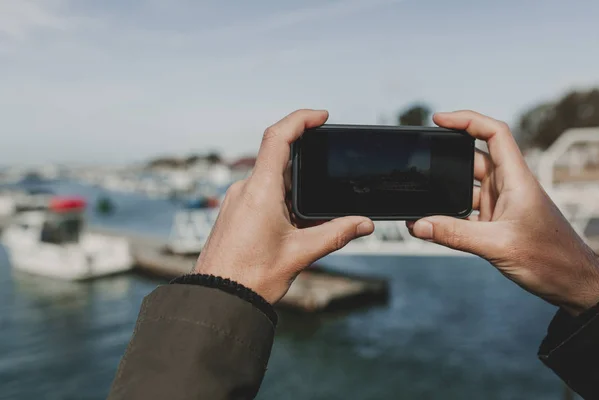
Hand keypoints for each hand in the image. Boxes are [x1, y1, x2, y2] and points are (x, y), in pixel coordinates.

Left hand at [193, 110, 373, 303]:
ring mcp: (235, 201)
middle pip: (278, 160)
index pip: (278, 137)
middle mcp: (244, 189)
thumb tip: (363, 223)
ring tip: (308, 217)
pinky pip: (259, 195)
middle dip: (305, 168)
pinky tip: (292, 225)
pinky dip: (280, 201)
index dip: (300, 119)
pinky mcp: (232, 213)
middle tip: (324, 182)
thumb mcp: (300, 254)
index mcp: (260, 191)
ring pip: (270, 181)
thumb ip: (336, 234)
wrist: (217, 299)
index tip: (321, 117)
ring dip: (293, 191)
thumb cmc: (251, 278)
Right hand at [407, 110, 598, 315]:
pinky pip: (466, 211)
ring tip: (420, 198)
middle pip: (473, 158)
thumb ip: (455, 234)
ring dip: (445, 192)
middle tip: (420, 161)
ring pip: (466, 187)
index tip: (439, 120)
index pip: (493, 133)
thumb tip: (418, 225)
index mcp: (517, 178)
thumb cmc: (550, 260)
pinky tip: (432, 224)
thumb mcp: (498, 246)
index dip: (467, 120)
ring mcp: (502, 204)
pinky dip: (449, 214)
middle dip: (446, 158)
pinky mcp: (497, 222)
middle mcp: (508, 186)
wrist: (572, 284)